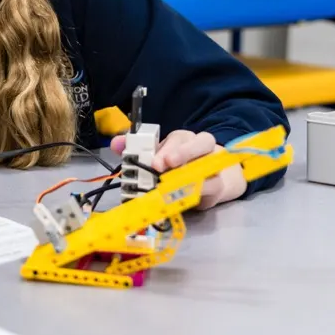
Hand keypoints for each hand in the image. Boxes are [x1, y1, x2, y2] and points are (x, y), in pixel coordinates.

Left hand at [109, 129, 245, 209]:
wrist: (206, 181)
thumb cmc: (176, 166)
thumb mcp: (156, 156)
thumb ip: (135, 149)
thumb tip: (116, 144)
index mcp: (184, 139)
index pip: (179, 137)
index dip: (167, 149)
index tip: (155, 162)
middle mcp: (202, 147)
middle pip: (202, 142)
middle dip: (182, 153)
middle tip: (164, 166)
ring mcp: (213, 165)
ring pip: (209, 165)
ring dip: (190, 175)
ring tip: (171, 185)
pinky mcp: (218, 185)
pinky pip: (212, 186)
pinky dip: (198, 191)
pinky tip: (184, 196)